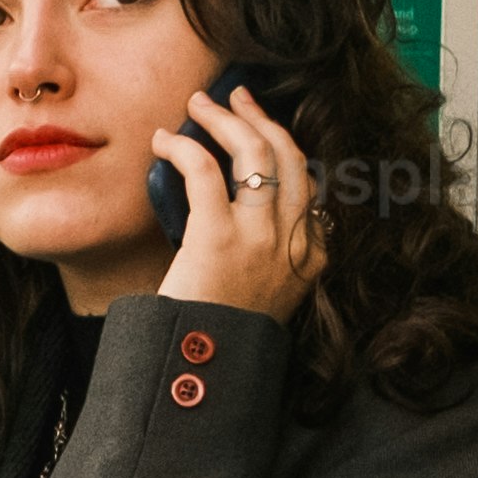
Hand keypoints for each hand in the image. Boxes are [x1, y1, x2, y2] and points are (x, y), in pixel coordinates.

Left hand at [151, 84, 323, 319]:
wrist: (203, 380)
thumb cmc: (221, 341)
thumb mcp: (265, 300)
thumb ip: (270, 260)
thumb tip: (241, 216)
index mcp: (310, 260)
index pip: (309, 187)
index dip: (283, 148)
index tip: (261, 128)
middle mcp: (294, 245)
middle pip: (290, 158)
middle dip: (261, 118)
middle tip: (234, 97)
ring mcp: (260, 241)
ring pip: (256, 154)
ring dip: (226, 120)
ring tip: (200, 104)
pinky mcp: (218, 240)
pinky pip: (206, 173)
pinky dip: (186, 147)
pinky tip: (167, 141)